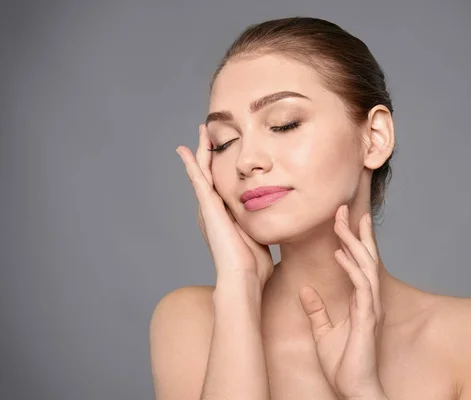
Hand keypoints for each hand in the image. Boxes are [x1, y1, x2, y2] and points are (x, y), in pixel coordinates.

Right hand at [176, 124, 273, 288]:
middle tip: (209, 132)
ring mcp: (208, 209)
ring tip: (201, 132)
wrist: (245, 278)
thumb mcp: (260, 236)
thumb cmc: (254, 266)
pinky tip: (184, 150)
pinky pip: (197, 180)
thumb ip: (262, 225)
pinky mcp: (207, 208)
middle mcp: (213, 211)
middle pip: (210, 173)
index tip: (226, 149)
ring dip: (201, 151)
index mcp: (225, 216)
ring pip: (202, 172)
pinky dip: (189, 164)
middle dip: (210, 152)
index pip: (222, 184)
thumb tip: (277, 222)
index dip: (222, 166)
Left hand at [298, 205, 387, 399]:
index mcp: (360, 300)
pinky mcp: (367, 317)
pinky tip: (339, 253)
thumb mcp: (323, 331)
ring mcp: (370, 307)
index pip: (358, 263)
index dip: (351, 240)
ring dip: (353, 242)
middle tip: (342, 208)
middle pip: (365, 257)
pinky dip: (350, 267)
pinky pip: (361, 286)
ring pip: (366, 265)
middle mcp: (369, 299)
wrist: (353, 389)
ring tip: (341, 221)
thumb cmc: (343, 364)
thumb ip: (316, 310)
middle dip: (355, 231)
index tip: (341, 219)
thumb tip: (305, 289)